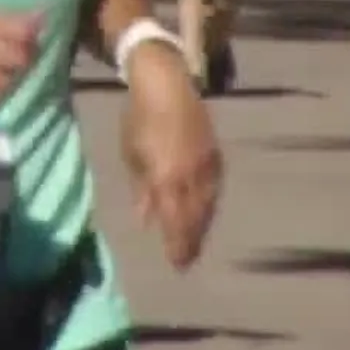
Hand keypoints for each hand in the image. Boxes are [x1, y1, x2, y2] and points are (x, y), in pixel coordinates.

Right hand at [0, 11, 41, 110]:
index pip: (23, 31)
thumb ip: (10, 20)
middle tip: (17, 62)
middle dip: (25, 63)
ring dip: (13, 82)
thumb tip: (45, 14)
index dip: (33, 39)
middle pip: (21, 60)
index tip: (31, 41)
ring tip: (4, 75)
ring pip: (11, 82)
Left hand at [121, 44, 221, 268]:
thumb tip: (146, 220)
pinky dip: (209, 206)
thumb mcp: (133, 154)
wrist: (167, 84)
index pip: (174, 222)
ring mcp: (208, 165)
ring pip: (208, 205)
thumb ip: (142, 190)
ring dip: (202, 227)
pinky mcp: (216, 154)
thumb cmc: (140, 117)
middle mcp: (192, 176)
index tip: (177, 266)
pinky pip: (214, 189)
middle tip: (187, 262)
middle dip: (191, 242)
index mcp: (168, 178)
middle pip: (195, 218)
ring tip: (196, 244)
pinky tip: (204, 214)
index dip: (176, 245)